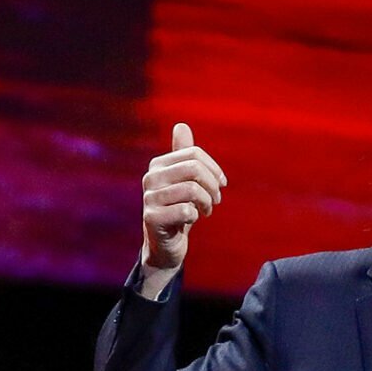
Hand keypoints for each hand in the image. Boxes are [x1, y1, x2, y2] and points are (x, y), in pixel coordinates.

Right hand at [140, 122, 226, 293]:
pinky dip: (195, 216)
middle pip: (193, 169)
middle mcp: (151, 178)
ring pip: (192, 190)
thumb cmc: (178, 211)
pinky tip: (193, 220)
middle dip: (213, 185)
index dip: (214, 169)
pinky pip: (186, 211)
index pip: (193, 154)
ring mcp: (149, 197)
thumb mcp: (184, 182)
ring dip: (207, 202)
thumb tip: (181, 125)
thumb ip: (184, 156)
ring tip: (207, 210)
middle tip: (217, 199)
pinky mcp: (152, 218)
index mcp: (158, 165)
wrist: (165, 245)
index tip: (222, 184)